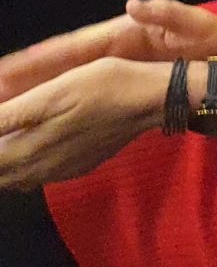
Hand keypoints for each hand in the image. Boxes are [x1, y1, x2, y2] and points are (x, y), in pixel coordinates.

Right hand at [0, 0, 216, 102]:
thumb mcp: (196, 23)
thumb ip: (168, 14)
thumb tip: (137, 4)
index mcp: (122, 34)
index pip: (69, 47)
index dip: (35, 59)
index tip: (2, 72)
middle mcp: (111, 49)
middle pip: (56, 66)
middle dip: (19, 80)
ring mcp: (115, 67)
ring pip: (63, 83)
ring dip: (29, 96)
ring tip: (1, 112)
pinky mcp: (122, 81)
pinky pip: (80, 95)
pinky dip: (55, 106)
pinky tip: (34, 123)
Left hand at [0, 58, 167, 188]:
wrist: (152, 100)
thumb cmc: (103, 86)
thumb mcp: (50, 94)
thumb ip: (8, 116)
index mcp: (26, 150)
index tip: (1, 123)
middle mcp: (38, 169)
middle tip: (7, 126)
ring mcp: (58, 171)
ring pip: (13, 180)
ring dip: (4, 165)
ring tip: (10, 143)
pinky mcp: (75, 167)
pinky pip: (35, 178)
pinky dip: (21, 169)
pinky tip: (28, 150)